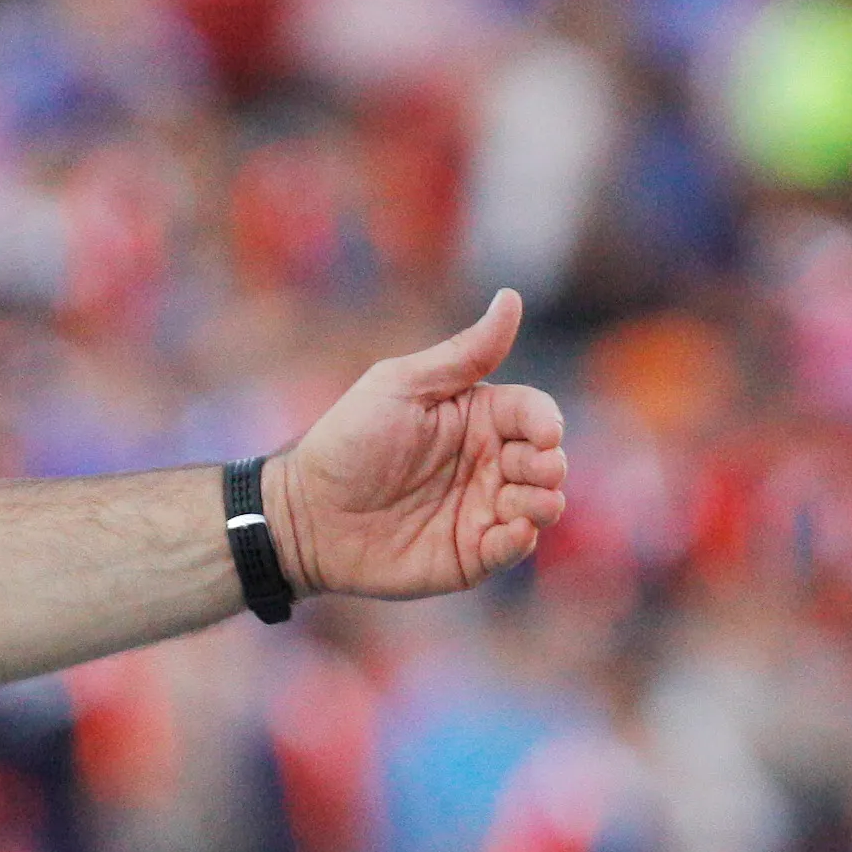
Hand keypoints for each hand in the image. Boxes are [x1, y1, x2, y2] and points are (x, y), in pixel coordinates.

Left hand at [268, 290, 570, 600]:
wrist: (304, 512)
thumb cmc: (348, 441)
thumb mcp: (401, 386)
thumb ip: (462, 354)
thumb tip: (512, 298)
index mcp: (479, 417)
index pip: (534, 414)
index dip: (545, 423)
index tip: (543, 434)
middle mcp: (489, 462)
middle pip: (545, 461)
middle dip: (548, 466)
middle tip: (533, 470)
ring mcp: (482, 510)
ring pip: (538, 506)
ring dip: (543, 502)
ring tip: (525, 503)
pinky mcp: (469, 554)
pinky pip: (509, 549)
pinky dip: (520, 542)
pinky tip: (513, 532)